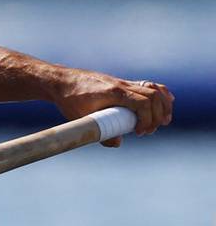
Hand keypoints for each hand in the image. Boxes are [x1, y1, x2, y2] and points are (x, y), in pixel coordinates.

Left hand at [52, 70, 172, 145]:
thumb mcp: (81, 119)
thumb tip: (118, 143)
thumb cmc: (69, 100)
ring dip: (163, 105)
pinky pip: (148, 85)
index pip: (142, 103)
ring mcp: (123, 83)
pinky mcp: (122, 84)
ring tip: (163, 121)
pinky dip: (160, 94)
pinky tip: (166, 103)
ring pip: (154, 89)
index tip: (139, 133)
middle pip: (153, 96)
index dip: (147, 119)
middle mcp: (122, 85)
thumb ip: (100, 133)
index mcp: (113, 92)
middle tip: (148, 131)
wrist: (60, 81)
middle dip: (157, 115)